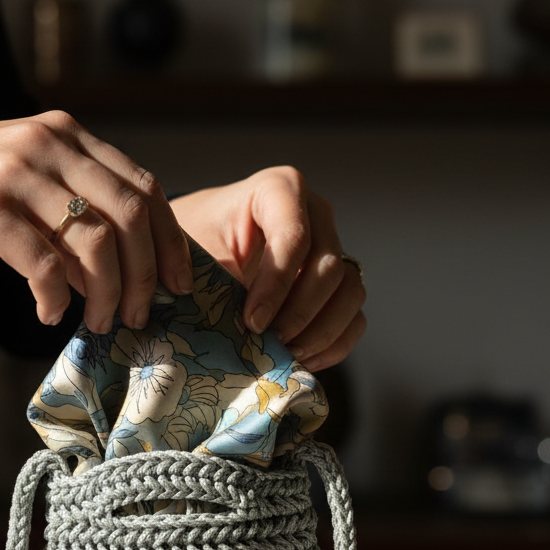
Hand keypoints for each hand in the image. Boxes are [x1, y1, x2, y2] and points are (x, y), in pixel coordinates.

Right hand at [0, 111, 193, 334]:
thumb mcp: (14, 175)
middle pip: (130, 216)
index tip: (179, 283)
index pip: (142, 186)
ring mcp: (14, 175)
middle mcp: (45, 145)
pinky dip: (55, 299)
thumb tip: (113, 265)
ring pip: (95, 245)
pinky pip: (43, 266)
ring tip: (98, 323)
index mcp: (62, 133)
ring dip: (106, 295)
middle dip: (146, 276)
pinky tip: (48, 315)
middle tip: (140, 315)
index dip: (169, 240)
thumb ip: (65, 202)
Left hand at [169, 167, 365, 370]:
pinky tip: (299, 359)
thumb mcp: (195, 250)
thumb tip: (235, 328)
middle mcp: (316, 215)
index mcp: (280, 189)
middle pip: (328, 268)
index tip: (251, 322)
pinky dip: (332, 345)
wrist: (202, 249)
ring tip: (283, 355)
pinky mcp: (339, 285)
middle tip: (267, 344)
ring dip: (320, 333)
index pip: (294, 236)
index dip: (276, 285)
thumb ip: (215, 278)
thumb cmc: (195, 243)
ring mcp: (334, 249)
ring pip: (350, 293)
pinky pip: (354, 318)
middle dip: (297, 314)